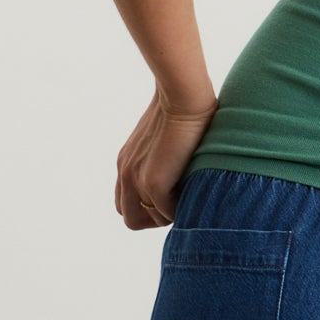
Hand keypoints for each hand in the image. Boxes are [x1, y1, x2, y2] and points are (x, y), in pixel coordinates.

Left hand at [115, 88, 216, 230]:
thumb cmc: (184, 109)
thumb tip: (184, 166)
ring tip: (186, 198)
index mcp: (127, 162)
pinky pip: (167, 213)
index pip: (125, 201)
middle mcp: (126, 173)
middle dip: (154, 217)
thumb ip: (164, 156)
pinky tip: (193, 190)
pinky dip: (181, 208)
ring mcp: (136, 180)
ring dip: (166, 216)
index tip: (171, 195)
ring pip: (145, 220)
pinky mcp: (153, 184)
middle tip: (178, 203)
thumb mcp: (164, 138)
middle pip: (129, 217)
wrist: (183, 98)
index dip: (148, 205)